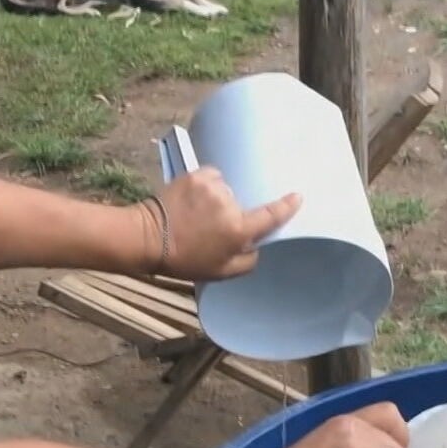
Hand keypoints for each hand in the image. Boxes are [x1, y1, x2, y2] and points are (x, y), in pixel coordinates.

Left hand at [146, 167, 300, 280]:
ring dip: (218, 199)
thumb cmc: (185, 259)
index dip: (287, 206)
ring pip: (227, 190)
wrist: (148, 237)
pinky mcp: (196, 175)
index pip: (271, 216)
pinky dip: (208, 186)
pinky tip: (194, 198)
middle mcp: (229, 204)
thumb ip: (248, 261)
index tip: (297, 196)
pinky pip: (213, 177)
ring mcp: (212, 187)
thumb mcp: (221, 272)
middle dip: (234, 214)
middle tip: (213, 227)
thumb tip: (258, 246)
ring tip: (199, 214)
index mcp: (238, 230)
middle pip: (243, 205)